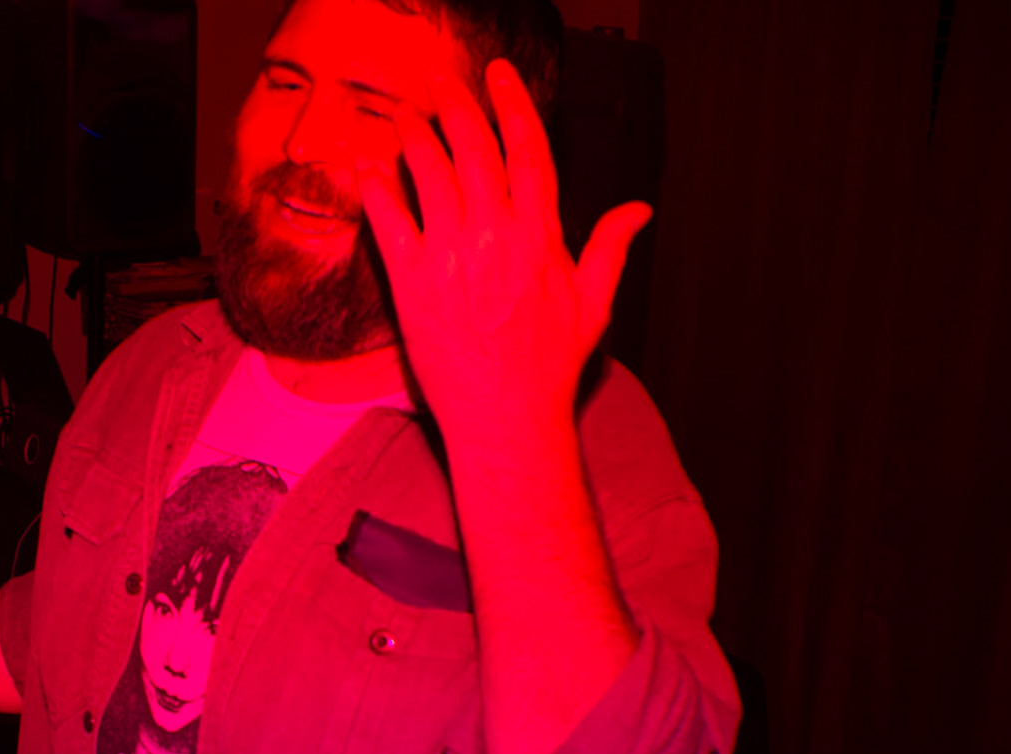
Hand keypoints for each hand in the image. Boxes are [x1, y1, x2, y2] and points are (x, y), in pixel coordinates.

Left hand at [356, 59, 650, 456]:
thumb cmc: (550, 368)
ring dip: (414, 137)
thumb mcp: (594, 305)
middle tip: (439, 83)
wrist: (505, 420)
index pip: (529, 151)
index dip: (513, 105)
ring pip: (428, 176)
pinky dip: (378, 188)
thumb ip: (611, 248)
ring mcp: (450, 259)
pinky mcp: (412, 284)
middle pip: (474, 151)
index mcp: (541, 237)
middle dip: (455, 107)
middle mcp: (495, 238)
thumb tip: (639, 209)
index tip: (499, 76)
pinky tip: (371, 165)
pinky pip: (389, 222)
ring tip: (404, 115)